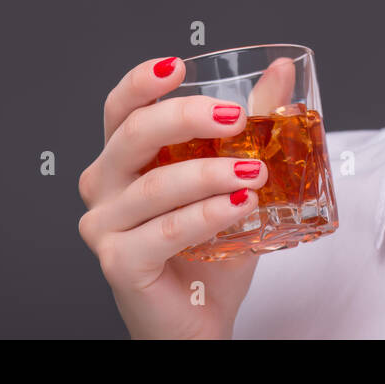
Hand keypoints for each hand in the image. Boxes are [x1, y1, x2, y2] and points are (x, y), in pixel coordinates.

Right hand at [77, 56, 270, 338]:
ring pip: (154, 185)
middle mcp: (104, 185)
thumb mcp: (237, 176)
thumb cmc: (212, 248)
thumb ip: (254, 123)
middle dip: (187, 117)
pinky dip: (206, 215)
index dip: (143, 82)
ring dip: (210, 173)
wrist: (202, 317)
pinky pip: (164, 231)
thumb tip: (280, 72)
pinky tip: (240, 206)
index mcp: (123, 157)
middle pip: (134, 134)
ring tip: (256, 172)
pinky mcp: (119, 263)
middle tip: (237, 118)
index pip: (121, 107)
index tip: (180, 66)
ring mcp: (105, 226)